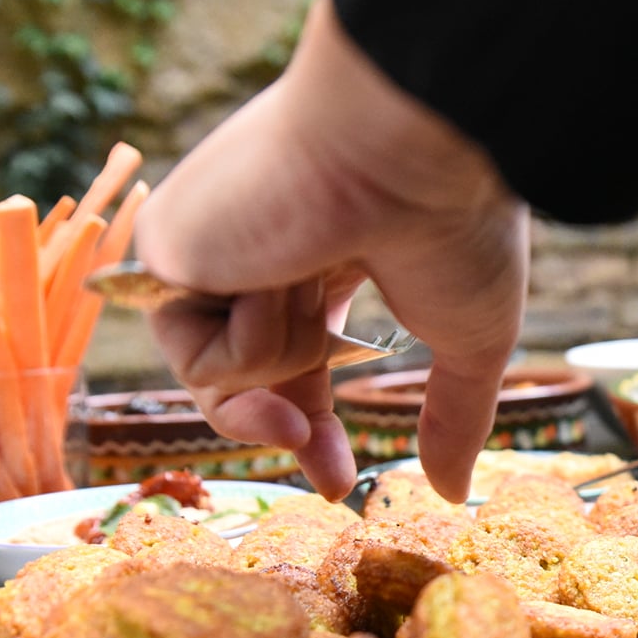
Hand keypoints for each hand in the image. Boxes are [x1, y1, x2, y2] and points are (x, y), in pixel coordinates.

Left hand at [135, 0, 528, 501]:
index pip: (302, 361)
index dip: (316, 429)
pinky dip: (252, 345)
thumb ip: (454, 418)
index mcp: (328, 253)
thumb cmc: (453, 222)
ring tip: (324, 313)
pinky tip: (280, 282)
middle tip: (331, 480)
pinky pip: (199, 354)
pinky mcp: (167, 248)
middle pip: (248, 378)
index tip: (342, 483)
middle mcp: (262, 244)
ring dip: (286, 366)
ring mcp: (213, 246)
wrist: (410, 146)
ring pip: (224, 374)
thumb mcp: (470, 340)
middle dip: (287, 431)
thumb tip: (455, 491)